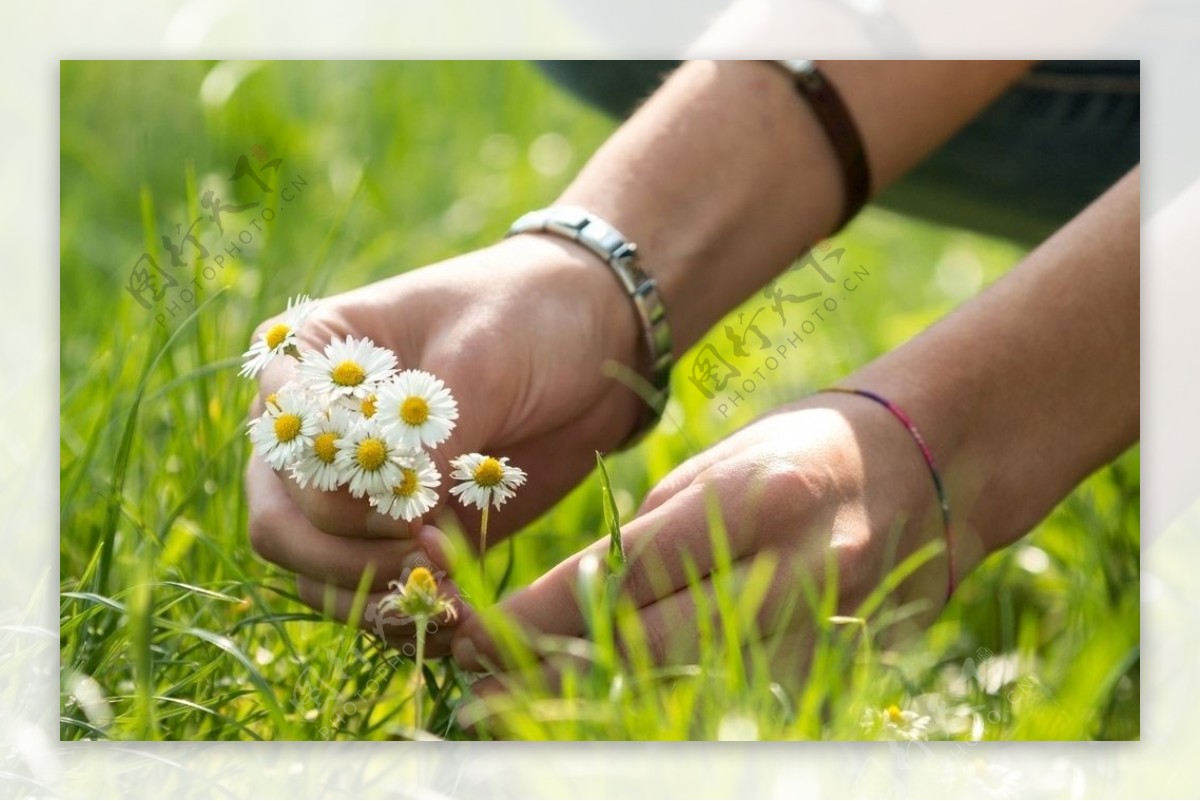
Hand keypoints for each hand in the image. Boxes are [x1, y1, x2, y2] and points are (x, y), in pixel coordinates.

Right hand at [245, 234, 644, 652]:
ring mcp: (359, 492)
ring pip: (317, 575)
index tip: (408, 497)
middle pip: (282, 524)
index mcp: (310, 363)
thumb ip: (431, 433)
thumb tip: (394, 515)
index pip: (281, 445)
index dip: (330, 484)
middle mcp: (317, 433)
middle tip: (426, 555)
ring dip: (374, 595)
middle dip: (346, 557)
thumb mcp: (480, 357)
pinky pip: (377, 594)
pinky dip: (409, 615)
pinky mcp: (406, 534)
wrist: (598, 340)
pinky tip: (461, 613)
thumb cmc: (529, 315)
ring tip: (449, 594)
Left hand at [449, 392, 953, 689]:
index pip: (625, 575)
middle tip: (474, 698)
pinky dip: (663, 714)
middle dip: (549, 677)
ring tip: (519, 721)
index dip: (537, 616)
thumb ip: (646, 541)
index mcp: (761, 500)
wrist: (929, 472)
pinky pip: (732, 705)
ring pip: (685, 693)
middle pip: (648, 649)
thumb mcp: (715, 471)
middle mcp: (798, 573)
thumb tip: (557, 605)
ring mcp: (825, 632)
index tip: (470, 634)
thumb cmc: (804, 450)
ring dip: (596, 710)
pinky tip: (608, 721)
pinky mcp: (837, 670)